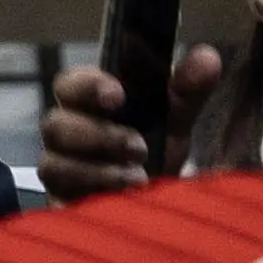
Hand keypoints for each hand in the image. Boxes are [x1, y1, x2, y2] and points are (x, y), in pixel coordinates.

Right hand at [36, 40, 219, 196]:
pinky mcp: (61, 205)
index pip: (69, 84)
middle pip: (54, 124)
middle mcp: (65, 135)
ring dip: (99, 170)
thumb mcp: (174, 120)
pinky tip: (122, 199)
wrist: (156, 205)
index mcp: (86, 104)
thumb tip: (208, 57)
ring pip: (54, 165)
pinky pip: (60, 200)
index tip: (118, 95)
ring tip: (139, 179)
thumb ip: (187, 90)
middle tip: (140, 147)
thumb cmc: (156, 151)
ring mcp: (59, 172)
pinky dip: (94, 197)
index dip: (87, 86)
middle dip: (99, 135)